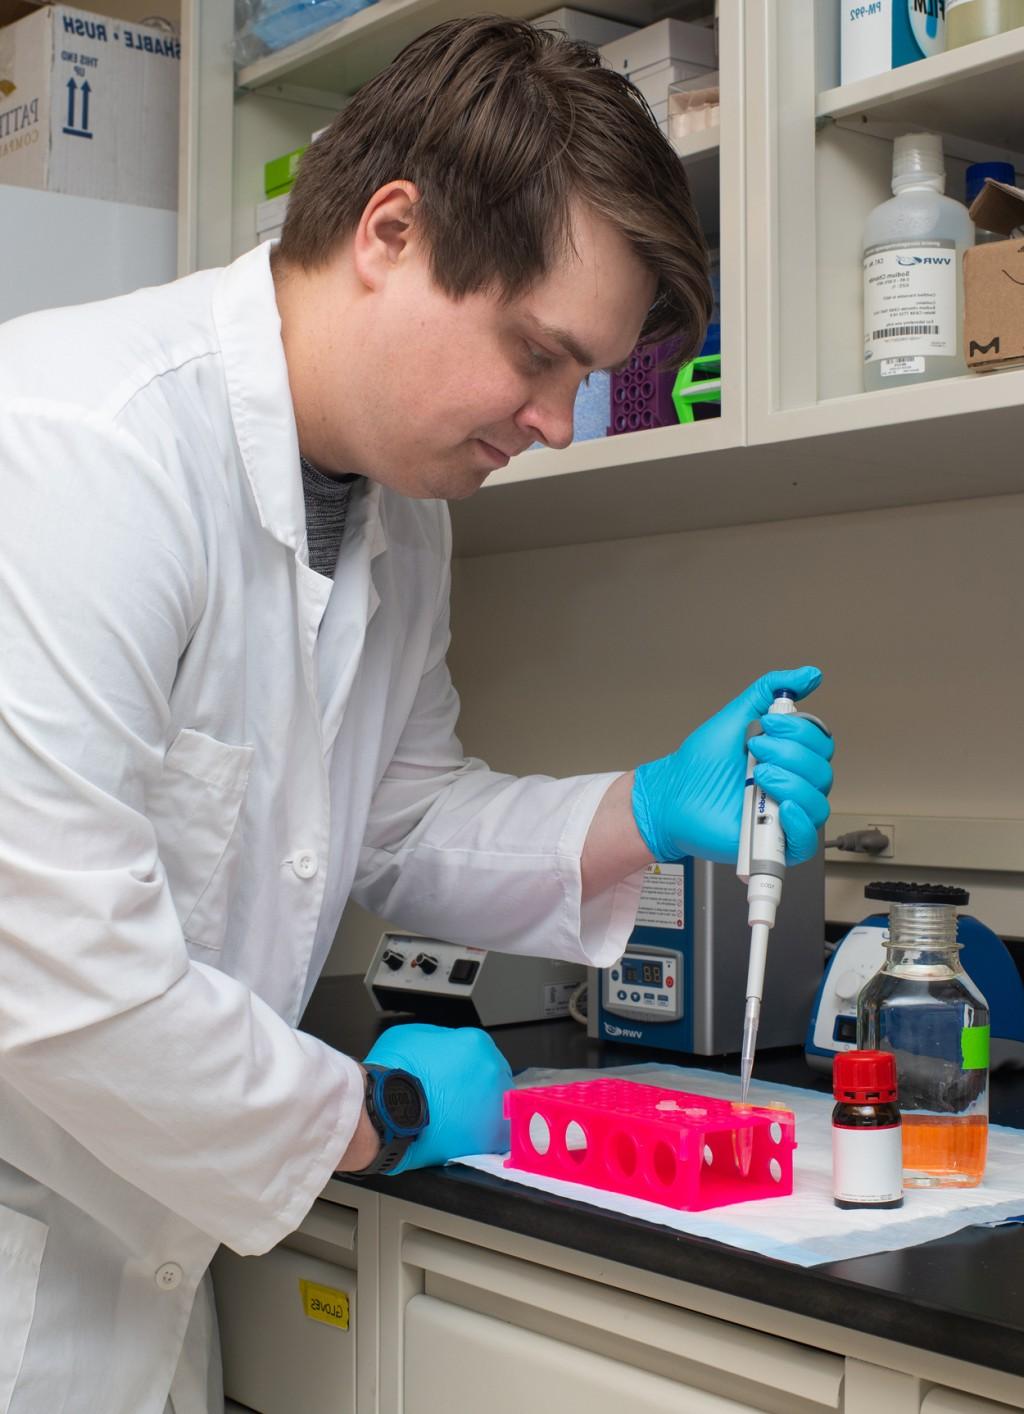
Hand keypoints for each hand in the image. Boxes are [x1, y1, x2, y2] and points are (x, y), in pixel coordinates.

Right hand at [364, 1023, 512, 1173]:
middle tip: (454, 1097)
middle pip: (493, 1077)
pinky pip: (497, 1135)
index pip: (481, 1052)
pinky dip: (485, 1136)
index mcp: (475, 1043)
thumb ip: (440, 1039)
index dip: (466, 1065)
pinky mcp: (490, 1136)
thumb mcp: (411, 1035)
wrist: (384, 1109)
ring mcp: (493, 1103)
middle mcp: (491, 1070)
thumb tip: (445, 1048)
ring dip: (482, 1110)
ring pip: (497, 1105)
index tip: (456, 1076)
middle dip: (477, 1086)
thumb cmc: (394, 1074)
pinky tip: (466, 1136)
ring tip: (456, 1118)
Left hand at [631, 666, 832, 866]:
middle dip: (789, 755)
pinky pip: (807, 841)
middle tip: (754, 751)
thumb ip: (770, 690)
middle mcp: (792, 786)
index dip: (799, 732)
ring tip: (757, 777)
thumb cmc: (700, 763)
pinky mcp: (774, 844)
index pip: (821, 744)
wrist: (672, 796)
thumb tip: (809, 674)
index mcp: (789, 758)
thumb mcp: (736, 716)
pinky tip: (780, 807)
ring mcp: (784, 815)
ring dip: (790, 784)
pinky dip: (799, 822)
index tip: (766, 726)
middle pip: (822, 771)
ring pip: (818, 802)